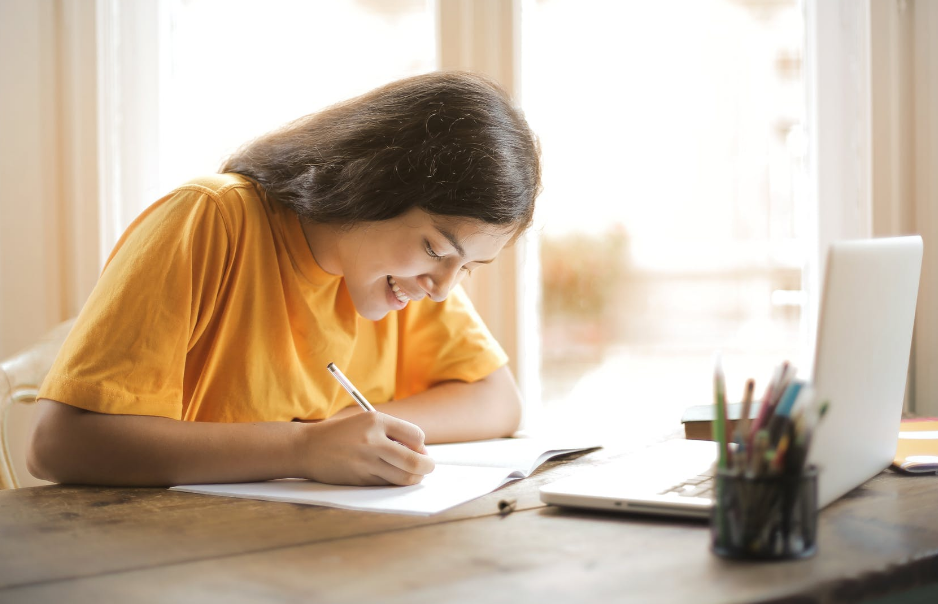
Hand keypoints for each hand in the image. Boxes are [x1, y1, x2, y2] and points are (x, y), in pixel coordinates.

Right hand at [299, 412, 433, 485]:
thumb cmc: (342, 434)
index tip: (418, 449)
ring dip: (415, 477)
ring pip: (404, 477)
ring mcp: (366, 462)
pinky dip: (395, 482)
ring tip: (413, 474)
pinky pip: (387, 484)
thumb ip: (393, 433)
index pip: (416, 435)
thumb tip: (421, 453)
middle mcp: (372, 441)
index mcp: (376, 421)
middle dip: (427, 466)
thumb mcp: (366, 422)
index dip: (421, 445)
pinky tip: (391, 477)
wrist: (307, 448)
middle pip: (415, 461)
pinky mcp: (360, 479)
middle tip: (428, 467)